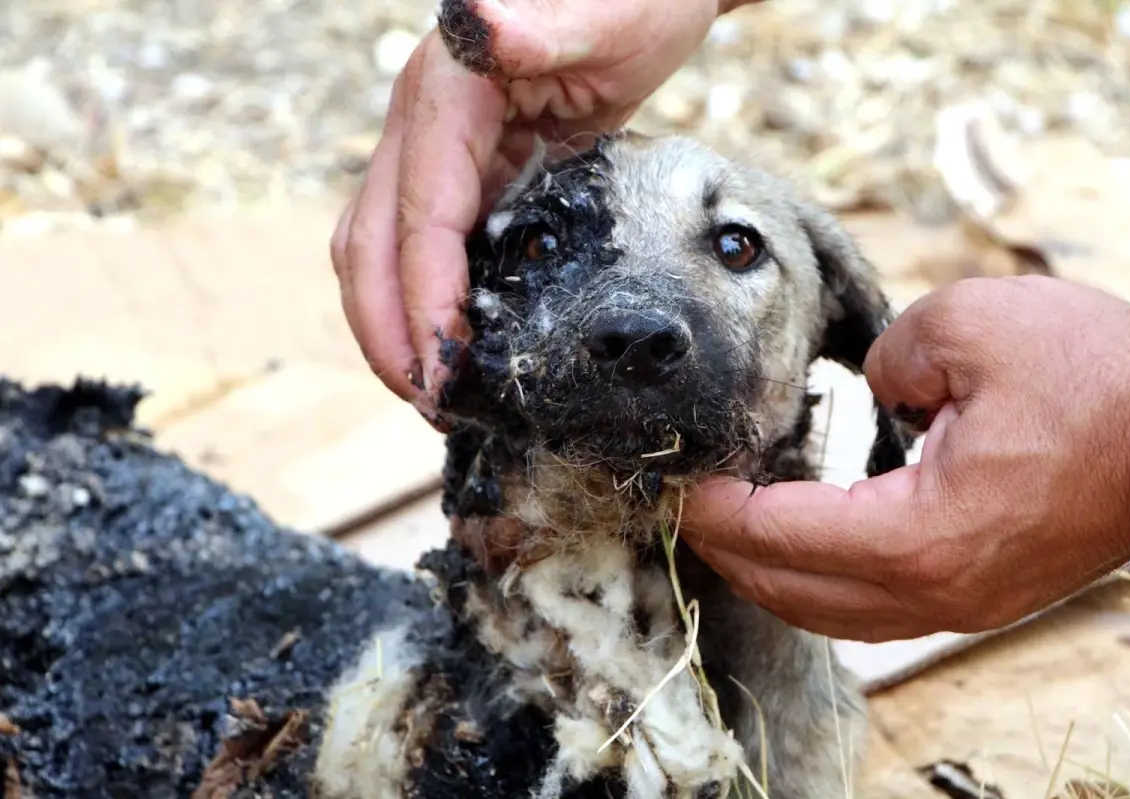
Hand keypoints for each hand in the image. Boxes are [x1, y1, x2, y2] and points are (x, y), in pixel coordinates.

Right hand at [330, 0, 741, 419]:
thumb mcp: (602, 12)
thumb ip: (541, 26)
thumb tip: (480, 20)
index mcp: (446, 91)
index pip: (418, 216)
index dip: (422, 300)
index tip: (443, 373)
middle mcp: (423, 122)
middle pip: (369, 242)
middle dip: (388, 329)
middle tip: (431, 400)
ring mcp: (436, 148)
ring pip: (378, 249)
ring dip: (393, 323)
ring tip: (433, 390)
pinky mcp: (464, 170)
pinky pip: (422, 245)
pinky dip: (424, 299)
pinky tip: (456, 342)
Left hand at [680, 275, 1129, 642]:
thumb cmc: (1100, 380)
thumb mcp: (970, 326)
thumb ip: (885, 354)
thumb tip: (868, 389)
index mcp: (914, 538)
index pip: (778, 536)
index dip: (717, 507)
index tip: (681, 478)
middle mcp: (931, 592)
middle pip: (788, 591)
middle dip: (728, 548)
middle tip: (689, 502)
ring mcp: (959, 606)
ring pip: (829, 613)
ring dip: (770, 573)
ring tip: (732, 524)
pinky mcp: (980, 597)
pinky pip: (873, 607)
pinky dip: (821, 580)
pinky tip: (806, 541)